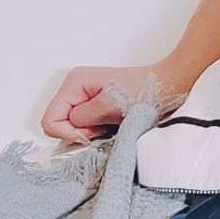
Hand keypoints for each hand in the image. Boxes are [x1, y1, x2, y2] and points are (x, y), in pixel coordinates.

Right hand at [39, 56, 195, 144]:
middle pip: (59, 124)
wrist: (169, 85)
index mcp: (74, 83)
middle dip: (80, 133)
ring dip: (90, 133)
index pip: (50, 120)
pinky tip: (114, 126)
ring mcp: (86, 99)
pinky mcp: (97, 107)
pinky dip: (98, 131)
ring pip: (74, 128)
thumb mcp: (110, 105)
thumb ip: (84, 117)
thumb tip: (72, 127)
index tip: (92, 134)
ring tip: (112, 125)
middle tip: (104, 128)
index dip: (68, 133)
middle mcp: (76, 89)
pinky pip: (87, 127)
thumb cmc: (145, 90)